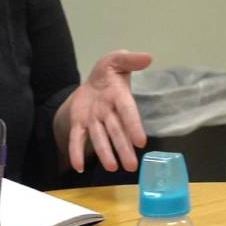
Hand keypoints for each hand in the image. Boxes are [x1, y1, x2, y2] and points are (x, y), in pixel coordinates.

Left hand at [59, 49, 152, 173]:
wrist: (92, 82)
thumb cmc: (108, 74)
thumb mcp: (116, 60)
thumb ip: (130, 59)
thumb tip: (148, 57)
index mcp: (119, 97)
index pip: (128, 112)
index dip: (134, 126)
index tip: (141, 142)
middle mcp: (108, 112)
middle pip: (116, 131)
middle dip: (123, 148)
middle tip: (131, 166)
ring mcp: (94, 120)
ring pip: (100, 138)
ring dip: (106, 153)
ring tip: (112, 168)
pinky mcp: (80, 124)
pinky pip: (78, 139)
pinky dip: (77, 152)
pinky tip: (77, 166)